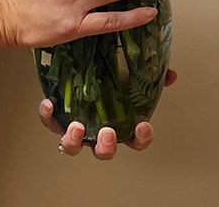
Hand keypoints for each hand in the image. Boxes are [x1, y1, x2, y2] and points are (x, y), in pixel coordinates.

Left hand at [39, 69, 177, 158]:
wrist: (73, 67)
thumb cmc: (104, 80)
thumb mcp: (127, 76)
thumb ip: (148, 76)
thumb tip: (169, 73)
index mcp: (118, 125)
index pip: (134, 141)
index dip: (140, 138)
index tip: (143, 127)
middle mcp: (96, 131)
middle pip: (103, 150)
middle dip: (106, 146)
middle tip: (107, 133)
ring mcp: (75, 127)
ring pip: (73, 145)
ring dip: (75, 140)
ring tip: (77, 127)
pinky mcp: (56, 117)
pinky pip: (50, 122)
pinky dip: (49, 116)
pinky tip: (49, 103)